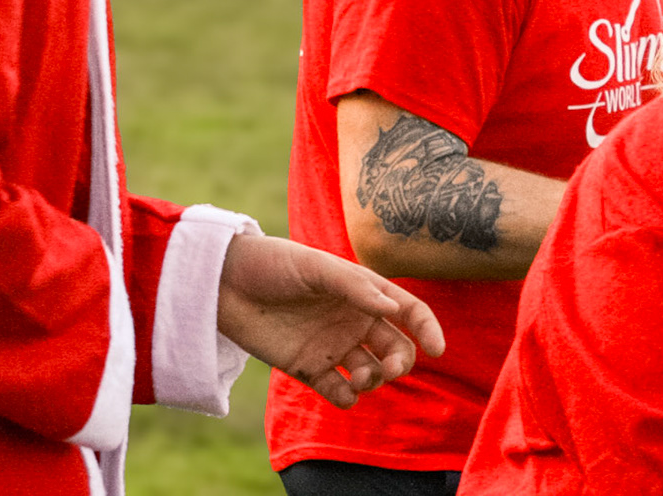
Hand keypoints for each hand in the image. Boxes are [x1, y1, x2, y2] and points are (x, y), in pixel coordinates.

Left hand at [217, 235, 444, 408]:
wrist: (224, 284)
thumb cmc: (274, 263)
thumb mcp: (315, 267)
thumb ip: (354, 287)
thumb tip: (393, 307)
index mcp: (363, 292)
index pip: (408, 311)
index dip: (427, 329)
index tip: (437, 349)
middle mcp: (354, 321)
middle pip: (396, 348)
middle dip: (402, 363)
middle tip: (391, 369)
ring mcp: (333, 346)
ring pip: (372, 373)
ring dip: (376, 381)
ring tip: (361, 380)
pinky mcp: (309, 369)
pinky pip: (338, 392)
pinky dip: (347, 399)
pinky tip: (342, 393)